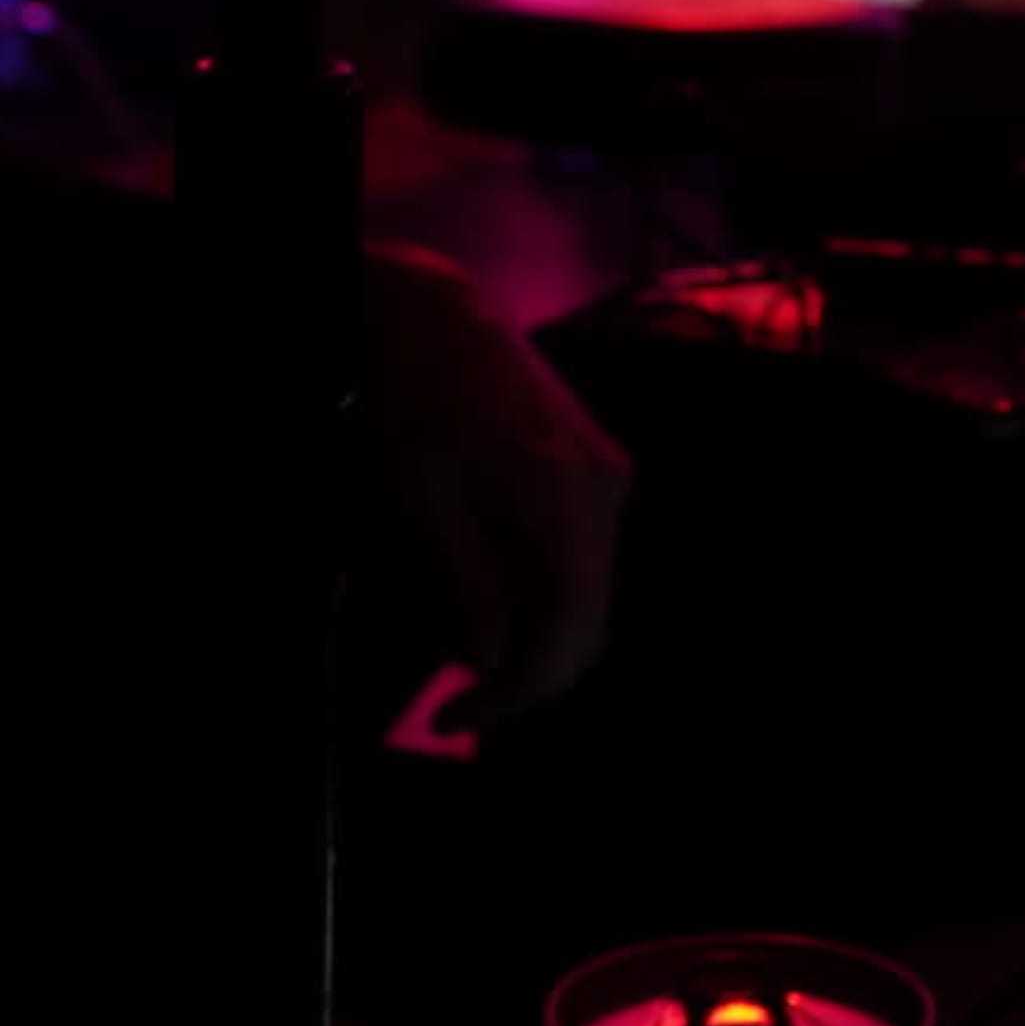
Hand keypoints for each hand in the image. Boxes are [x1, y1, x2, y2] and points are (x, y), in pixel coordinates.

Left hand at [359, 241, 631, 733]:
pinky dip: (535, 592)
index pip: (571, 631)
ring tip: (461, 657)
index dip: (520, 691)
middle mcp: (606, 488)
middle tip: (459, 704)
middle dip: (526, 672)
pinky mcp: (592, 468)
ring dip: (530, 634)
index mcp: (568, 495)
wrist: (434, 308)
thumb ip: (467, 584)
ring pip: (585, 592)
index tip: (460, 717)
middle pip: (588, 619)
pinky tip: (485, 600)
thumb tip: (487, 662)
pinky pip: (578, 556)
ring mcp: (606, 475)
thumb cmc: (419, 387)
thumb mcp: (424, 497)